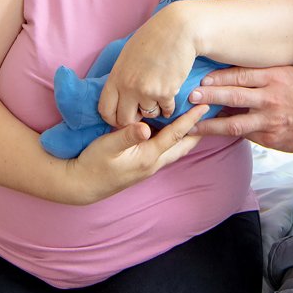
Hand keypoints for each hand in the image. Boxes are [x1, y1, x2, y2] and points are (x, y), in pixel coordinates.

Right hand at [70, 106, 204, 200]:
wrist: (81, 185)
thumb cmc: (93, 163)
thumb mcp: (107, 146)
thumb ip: (127, 136)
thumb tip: (146, 128)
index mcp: (148, 156)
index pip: (175, 135)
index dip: (191, 120)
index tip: (205, 106)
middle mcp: (153, 163)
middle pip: (182, 145)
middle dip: (197, 130)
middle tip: (210, 115)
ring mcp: (148, 167)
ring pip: (175, 150)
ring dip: (188, 136)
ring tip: (197, 122)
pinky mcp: (142, 166)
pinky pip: (166, 151)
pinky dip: (175, 140)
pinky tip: (173, 132)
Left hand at [98, 3, 196, 125]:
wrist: (178, 29)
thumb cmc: (153, 39)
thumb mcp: (127, 56)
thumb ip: (121, 78)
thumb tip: (119, 98)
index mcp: (116, 77)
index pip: (105, 110)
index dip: (113, 118)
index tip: (121, 117)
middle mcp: (128, 87)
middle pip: (125, 119)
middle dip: (133, 119)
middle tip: (141, 112)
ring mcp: (147, 91)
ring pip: (148, 115)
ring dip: (153, 110)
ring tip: (157, 97)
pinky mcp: (167, 93)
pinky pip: (166, 110)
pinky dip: (169, 107)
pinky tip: (170, 96)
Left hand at [189, 65, 292, 152]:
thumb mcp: (287, 73)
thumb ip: (262, 72)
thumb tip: (229, 71)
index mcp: (275, 77)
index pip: (241, 75)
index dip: (219, 77)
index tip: (202, 78)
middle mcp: (271, 98)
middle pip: (234, 96)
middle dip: (209, 96)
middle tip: (190, 95)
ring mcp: (270, 120)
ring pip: (234, 123)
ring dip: (210, 124)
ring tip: (190, 124)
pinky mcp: (269, 138)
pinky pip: (244, 135)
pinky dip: (226, 133)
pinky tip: (210, 133)